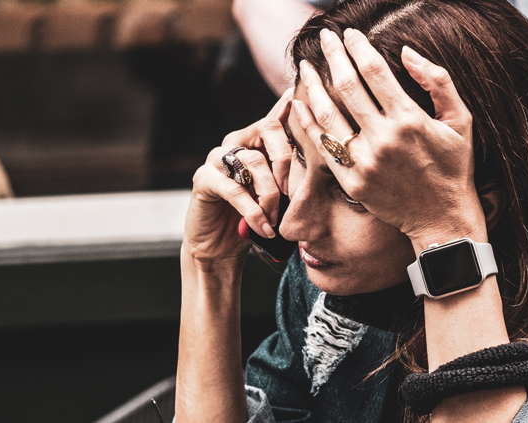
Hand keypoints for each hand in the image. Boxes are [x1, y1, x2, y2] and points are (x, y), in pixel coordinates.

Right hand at [182, 89, 293, 263]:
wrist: (220, 247)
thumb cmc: (255, 218)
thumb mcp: (280, 195)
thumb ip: (293, 176)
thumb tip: (323, 162)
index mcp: (256, 140)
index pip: (276, 116)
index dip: (290, 104)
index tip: (302, 97)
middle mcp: (235, 142)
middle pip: (267, 128)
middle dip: (287, 159)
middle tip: (291, 192)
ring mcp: (217, 158)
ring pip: (254, 161)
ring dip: (271, 194)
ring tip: (275, 219)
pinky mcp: (203, 179)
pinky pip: (234, 189)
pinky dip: (254, 211)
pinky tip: (264, 228)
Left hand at [292, 28, 485, 249]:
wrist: (443, 218)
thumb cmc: (454, 167)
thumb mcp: (461, 120)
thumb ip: (438, 81)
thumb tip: (406, 52)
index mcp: (410, 119)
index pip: (374, 71)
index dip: (358, 47)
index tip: (349, 34)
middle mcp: (384, 139)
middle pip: (348, 86)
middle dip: (333, 56)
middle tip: (325, 38)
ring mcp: (365, 162)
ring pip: (328, 114)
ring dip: (313, 85)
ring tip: (305, 67)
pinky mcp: (352, 182)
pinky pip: (323, 146)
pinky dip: (307, 122)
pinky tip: (299, 104)